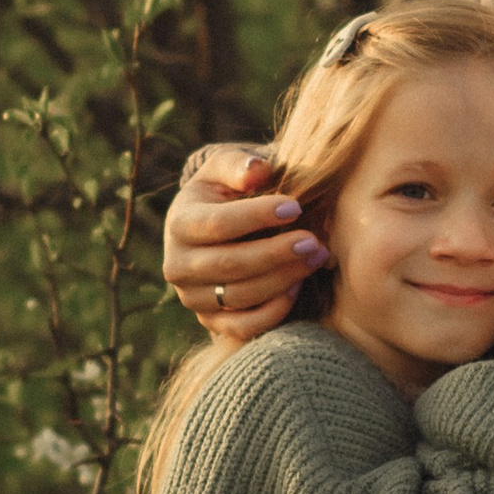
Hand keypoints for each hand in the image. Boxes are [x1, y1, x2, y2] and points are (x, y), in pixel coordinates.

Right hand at [162, 146, 330, 339]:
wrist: (212, 230)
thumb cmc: (225, 193)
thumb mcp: (225, 169)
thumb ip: (239, 165)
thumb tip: (257, 172)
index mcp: (180, 224)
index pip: (219, 224)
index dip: (258, 216)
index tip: (296, 207)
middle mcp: (178, 266)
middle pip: (231, 264)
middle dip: (277, 253)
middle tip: (315, 242)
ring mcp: (192, 298)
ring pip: (240, 296)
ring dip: (282, 279)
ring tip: (316, 258)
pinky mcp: (210, 322)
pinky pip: (243, 327)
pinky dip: (273, 312)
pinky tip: (298, 287)